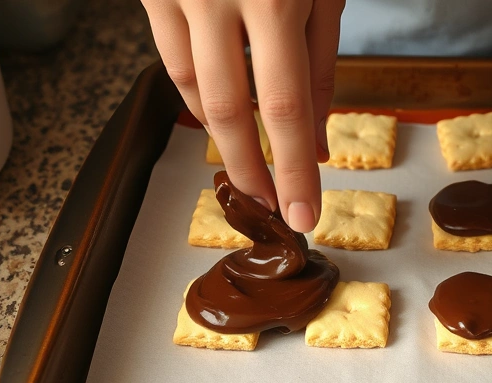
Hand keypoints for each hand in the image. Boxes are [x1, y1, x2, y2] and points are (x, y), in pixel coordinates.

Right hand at [141, 0, 345, 231]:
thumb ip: (321, 67)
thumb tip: (316, 146)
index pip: (284, 106)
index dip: (293, 169)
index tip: (302, 213)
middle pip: (227, 110)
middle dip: (249, 169)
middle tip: (268, 206)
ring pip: (191, 89)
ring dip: (222, 137)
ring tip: (249, 164)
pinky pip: (171, 60)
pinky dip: (197, 96)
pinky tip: (222, 115)